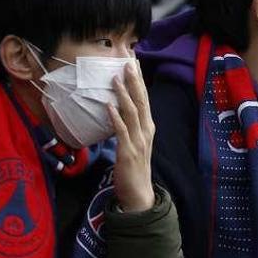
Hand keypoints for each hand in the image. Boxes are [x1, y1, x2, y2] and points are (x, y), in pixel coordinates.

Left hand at [108, 60, 155, 211]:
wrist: (139, 194)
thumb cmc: (135, 168)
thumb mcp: (136, 142)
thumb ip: (130, 126)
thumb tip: (119, 108)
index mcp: (148, 128)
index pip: (144, 99)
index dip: (139, 81)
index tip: (134, 63)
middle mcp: (146, 131)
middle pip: (141, 101)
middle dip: (134, 82)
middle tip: (128, 63)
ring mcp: (138, 141)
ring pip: (132, 113)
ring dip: (124, 95)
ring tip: (116, 79)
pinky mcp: (128, 152)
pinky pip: (121, 131)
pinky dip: (115, 117)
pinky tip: (109, 106)